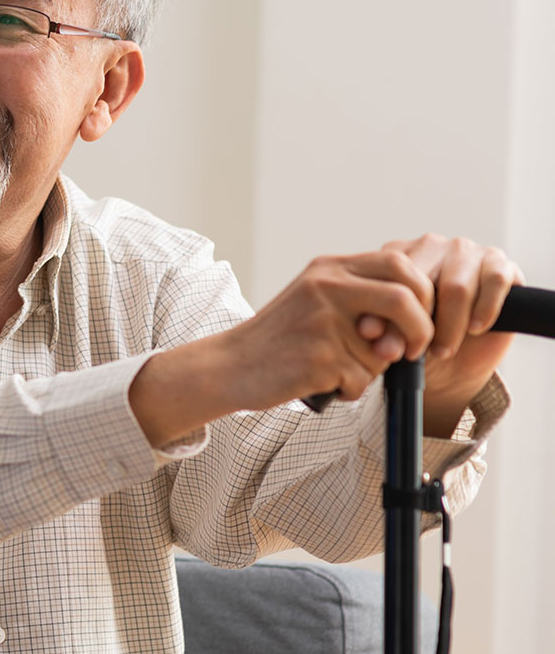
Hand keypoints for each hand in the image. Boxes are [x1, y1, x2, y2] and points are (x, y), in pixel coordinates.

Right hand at [217, 248, 439, 410]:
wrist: (230, 364)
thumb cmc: (281, 337)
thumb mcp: (317, 300)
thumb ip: (364, 300)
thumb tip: (420, 324)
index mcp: (329, 268)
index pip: (400, 264)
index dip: (423, 293)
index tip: (420, 320)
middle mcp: (326, 287)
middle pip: (405, 299)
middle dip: (421, 330)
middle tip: (411, 351)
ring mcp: (321, 321)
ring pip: (385, 350)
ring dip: (373, 369)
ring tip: (337, 367)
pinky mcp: (318, 357)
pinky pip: (362, 379)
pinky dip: (351, 389)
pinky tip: (323, 382)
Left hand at [371, 233, 520, 430]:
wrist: (453, 363)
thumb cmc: (414, 342)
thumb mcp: (393, 338)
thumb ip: (382, 330)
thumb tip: (370, 331)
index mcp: (396, 254)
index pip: (392, 278)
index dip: (390, 316)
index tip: (386, 347)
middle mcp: (431, 245)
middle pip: (423, 283)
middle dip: (420, 325)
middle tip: (417, 353)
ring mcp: (466, 251)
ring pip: (457, 287)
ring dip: (451, 326)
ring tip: (442, 350)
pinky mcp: (500, 263)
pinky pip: (495, 280)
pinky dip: (485, 309)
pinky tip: (476, 329)